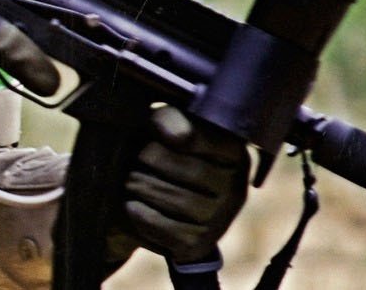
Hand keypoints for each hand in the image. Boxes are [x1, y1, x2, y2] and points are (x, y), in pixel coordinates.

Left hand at [122, 106, 249, 262]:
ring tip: (130, 180)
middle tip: (135, 160)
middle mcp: (235, 189)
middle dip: (156, 163)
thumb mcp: (165, 127)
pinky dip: (145, 217)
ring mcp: (219, 220)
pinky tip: (132, 205)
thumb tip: (179, 135)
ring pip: (182, 204)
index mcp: (234, 154)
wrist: (155, 198)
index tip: (152, 132)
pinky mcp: (197, 244)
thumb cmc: (162, 150)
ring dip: (147, 189)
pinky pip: (170, 232)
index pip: (211, 141)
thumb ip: (171, 120)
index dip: (177, 133)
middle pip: (196, 173)